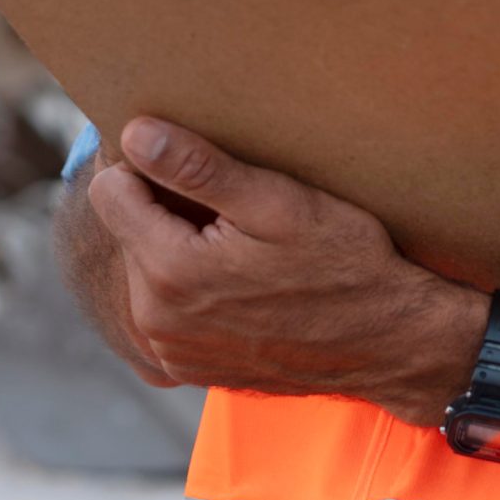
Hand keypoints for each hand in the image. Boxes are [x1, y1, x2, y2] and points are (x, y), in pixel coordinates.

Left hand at [87, 117, 481, 424]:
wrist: (388, 342)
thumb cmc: (344, 264)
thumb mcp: (278, 203)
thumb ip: (197, 168)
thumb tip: (134, 133)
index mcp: (168, 272)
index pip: (110, 191)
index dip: (150, 167)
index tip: (197, 169)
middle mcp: (155, 322)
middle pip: (126, 229)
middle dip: (165, 209)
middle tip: (233, 209)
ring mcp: (171, 351)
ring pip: (144, 267)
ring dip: (177, 247)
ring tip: (241, 246)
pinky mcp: (189, 367)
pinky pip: (164, 307)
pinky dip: (191, 287)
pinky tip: (242, 282)